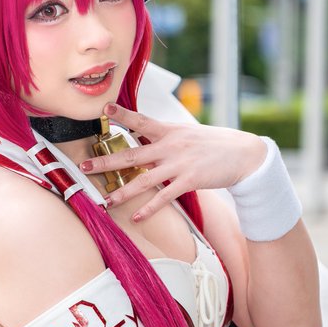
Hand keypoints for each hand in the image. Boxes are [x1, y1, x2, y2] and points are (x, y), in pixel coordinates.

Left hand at [78, 102, 267, 220]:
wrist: (244, 154)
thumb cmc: (215, 145)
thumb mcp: (188, 134)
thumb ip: (166, 137)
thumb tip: (145, 138)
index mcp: (169, 131)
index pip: (140, 121)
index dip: (121, 115)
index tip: (104, 110)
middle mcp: (170, 145)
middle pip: (131, 154)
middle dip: (105, 161)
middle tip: (83, 167)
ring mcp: (179, 164)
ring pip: (143, 179)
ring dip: (122, 191)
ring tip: (106, 200)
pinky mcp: (189, 180)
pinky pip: (164, 196)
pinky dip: (150, 208)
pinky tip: (137, 216)